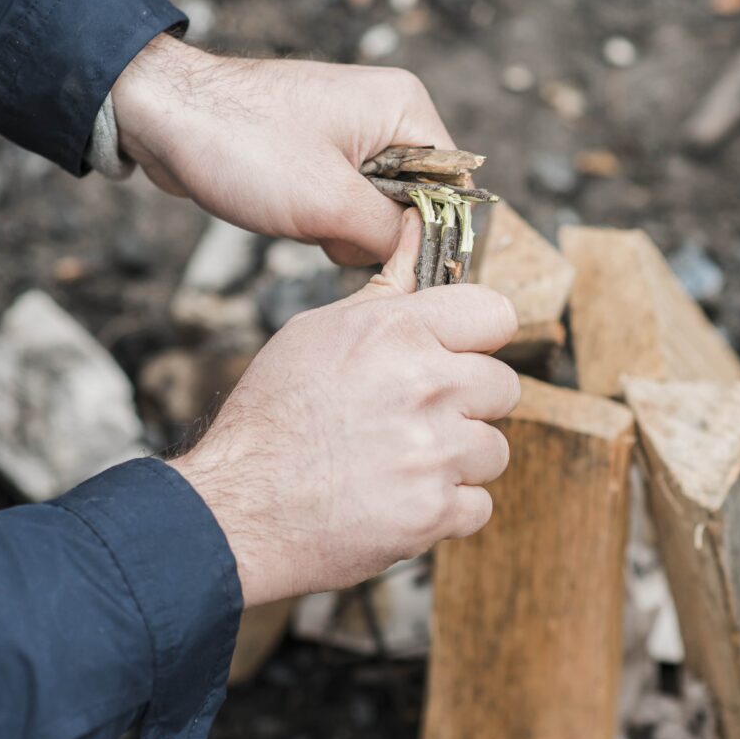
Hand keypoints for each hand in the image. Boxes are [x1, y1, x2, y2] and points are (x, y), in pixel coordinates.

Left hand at [112, 34, 450, 264]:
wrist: (159, 115)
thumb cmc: (241, 142)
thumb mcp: (328, 202)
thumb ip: (391, 235)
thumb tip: (425, 261)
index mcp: (406, 108)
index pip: (454, 186)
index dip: (430, 231)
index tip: (394, 261)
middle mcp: (389, 114)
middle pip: (418, 201)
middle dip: (375, 230)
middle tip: (329, 227)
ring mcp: (355, 132)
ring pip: (379, 209)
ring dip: (343, 229)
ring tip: (301, 214)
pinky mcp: (323, 152)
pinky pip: (346, 203)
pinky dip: (323, 220)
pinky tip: (290, 214)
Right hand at [171, 212, 520, 605]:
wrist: (236, 512)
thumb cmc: (273, 417)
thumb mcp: (318, 332)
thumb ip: (386, 288)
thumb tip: (414, 227)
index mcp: (399, 331)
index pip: (496, 313)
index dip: (478, 338)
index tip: (456, 356)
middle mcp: (426, 385)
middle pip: (503, 386)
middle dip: (467, 405)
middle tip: (414, 419)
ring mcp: (434, 451)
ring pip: (493, 449)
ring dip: (458, 462)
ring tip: (401, 463)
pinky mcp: (435, 511)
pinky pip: (478, 506)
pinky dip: (446, 511)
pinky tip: (400, 501)